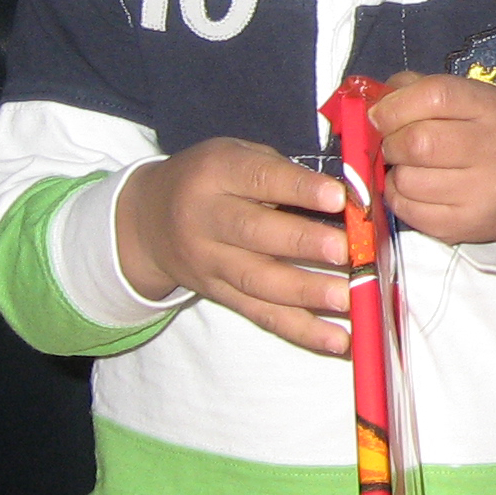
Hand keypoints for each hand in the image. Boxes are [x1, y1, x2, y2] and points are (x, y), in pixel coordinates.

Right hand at [115, 141, 350, 355]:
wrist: (146, 221)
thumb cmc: (211, 179)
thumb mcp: (236, 155)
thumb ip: (283, 171)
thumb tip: (349, 195)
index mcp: (217, 173)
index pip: (259, 179)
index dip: (299, 188)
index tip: (338, 196)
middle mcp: (207, 219)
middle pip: (255, 234)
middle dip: (304, 244)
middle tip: (346, 251)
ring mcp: (212, 263)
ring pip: (259, 281)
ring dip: (307, 293)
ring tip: (348, 297)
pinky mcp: (221, 296)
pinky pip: (262, 315)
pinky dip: (302, 330)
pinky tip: (338, 339)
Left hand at [371, 71, 495, 255]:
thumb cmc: (485, 138)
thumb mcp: (467, 102)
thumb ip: (419, 90)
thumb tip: (375, 103)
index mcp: (492, 108)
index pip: (436, 95)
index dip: (396, 104)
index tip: (381, 114)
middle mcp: (494, 149)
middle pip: (418, 142)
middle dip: (391, 142)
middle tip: (393, 144)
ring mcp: (481, 192)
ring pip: (407, 180)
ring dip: (395, 172)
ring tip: (409, 167)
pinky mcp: (463, 224)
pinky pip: (407, 210)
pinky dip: (398, 197)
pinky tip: (414, 189)